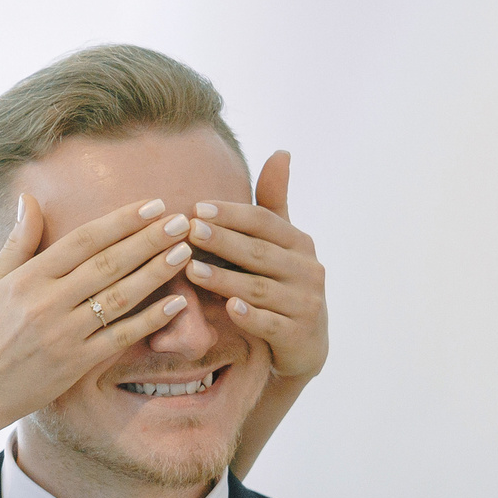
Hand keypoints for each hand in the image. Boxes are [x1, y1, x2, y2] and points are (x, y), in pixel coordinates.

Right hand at [0, 195, 197, 422]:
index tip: (152, 204)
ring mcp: (63, 335)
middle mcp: (47, 303)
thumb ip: (17, 241)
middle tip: (182, 220)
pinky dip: (150, 320)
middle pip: (109, 263)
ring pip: (120, 297)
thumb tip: (30, 199)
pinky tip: (176, 303)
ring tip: (184, 251)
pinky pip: (120, 338)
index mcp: (28, 279)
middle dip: (149, 240)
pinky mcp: (75, 364)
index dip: (122, 221)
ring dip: (156, 273)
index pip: (84, 240)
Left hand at [184, 151, 328, 380]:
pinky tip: (229, 308)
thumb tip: (281, 151)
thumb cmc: (283, 286)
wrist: (304, 346)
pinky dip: (250, 316)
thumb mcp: (281, 244)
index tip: (196, 207)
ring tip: (191, 270)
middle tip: (189, 231)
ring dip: (225, 279)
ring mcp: (305, 304)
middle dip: (223, 241)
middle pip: (259, 252)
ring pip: (260, 288)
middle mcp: (308, 270)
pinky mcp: (298, 335)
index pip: (264, 223)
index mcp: (300, 244)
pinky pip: (271, 323)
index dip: (232, 214)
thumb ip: (274, 204)